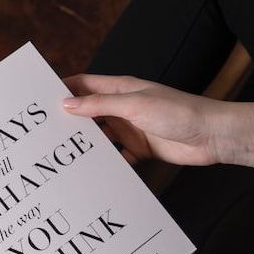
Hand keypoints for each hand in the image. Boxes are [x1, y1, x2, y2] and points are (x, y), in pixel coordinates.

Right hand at [63, 74, 224, 165]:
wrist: (209, 136)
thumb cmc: (177, 112)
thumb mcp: (134, 105)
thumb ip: (100, 104)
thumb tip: (68, 103)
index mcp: (122, 89)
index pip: (86, 84)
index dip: (65, 88)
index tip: (43, 98)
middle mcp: (124, 108)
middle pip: (90, 112)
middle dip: (72, 120)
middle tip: (49, 131)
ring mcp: (131, 129)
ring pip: (101, 136)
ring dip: (88, 143)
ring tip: (67, 152)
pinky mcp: (140, 149)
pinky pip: (117, 156)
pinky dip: (107, 161)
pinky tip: (95, 169)